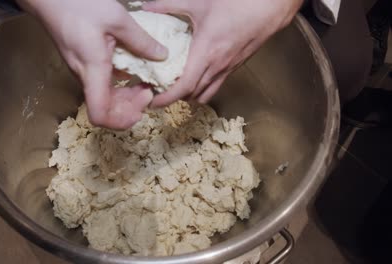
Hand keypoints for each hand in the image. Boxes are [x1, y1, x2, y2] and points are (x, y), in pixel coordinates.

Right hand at [17, 0, 167, 128]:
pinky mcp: (84, 66)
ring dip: (126, 98)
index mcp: (93, 69)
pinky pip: (102, 86)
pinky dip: (119, 87)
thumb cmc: (77, 4)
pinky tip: (134, 73)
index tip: (142, 106)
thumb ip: (141, 40)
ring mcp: (83, 72)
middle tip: (150, 92)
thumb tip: (162, 56)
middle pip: (106, 111)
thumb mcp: (117, 18)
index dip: (121, 121)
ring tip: (146, 84)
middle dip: (130, 109)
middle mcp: (85, 76)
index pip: (100, 114)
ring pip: (105, 99)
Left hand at [143, 0, 302, 105]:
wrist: (273, 3)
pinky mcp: (237, 65)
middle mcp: (219, 66)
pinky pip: (217, 83)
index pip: (184, 87)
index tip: (153, 102)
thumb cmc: (239, 2)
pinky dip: (204, 85)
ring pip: (207, 92)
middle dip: (174, 97)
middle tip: (159, 91)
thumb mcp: (199, 2)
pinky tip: (196, 73)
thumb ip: (169, 5)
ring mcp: (230, 67)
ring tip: (176, 85)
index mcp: (207, 53)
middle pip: (193, 94)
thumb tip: (147, 7)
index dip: (167, 98)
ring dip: (191, 94)